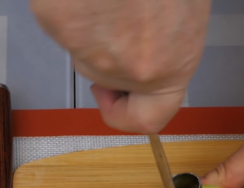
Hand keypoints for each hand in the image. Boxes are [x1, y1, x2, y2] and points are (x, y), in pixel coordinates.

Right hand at [29, 0, 210, 132]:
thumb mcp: (185, 11)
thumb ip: (168, 42)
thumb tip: (151, 57)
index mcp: (172, 63)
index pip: (149, 120)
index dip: (128, 113)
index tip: (117, 98)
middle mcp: (131, 66)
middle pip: (107, 78)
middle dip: (105, 54)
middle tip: (115, 17)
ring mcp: (90, 46)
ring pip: (81, 46)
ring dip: (90, 22)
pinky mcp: (58, 22)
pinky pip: (58, 19)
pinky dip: (68, 4)